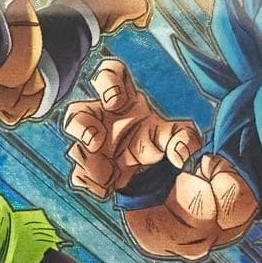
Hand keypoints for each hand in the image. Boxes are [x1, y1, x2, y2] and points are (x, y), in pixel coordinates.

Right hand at [64, 58, 200, 197]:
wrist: (157, 183)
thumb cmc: (163, 147)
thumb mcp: (181, 138)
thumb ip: (186, 138)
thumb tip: (180, 152)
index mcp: (126, 103)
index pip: (110, 74)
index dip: (106, 81)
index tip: (113, 102)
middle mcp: (104, 123)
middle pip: (77, 112)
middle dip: (81, 126)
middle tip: (96, 141)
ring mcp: (95, 150)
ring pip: (76, 150)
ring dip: (91, 164)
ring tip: (110, 174)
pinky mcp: (92, 174)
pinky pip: (79, 176)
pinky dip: (92, 184)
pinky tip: (108, 188)